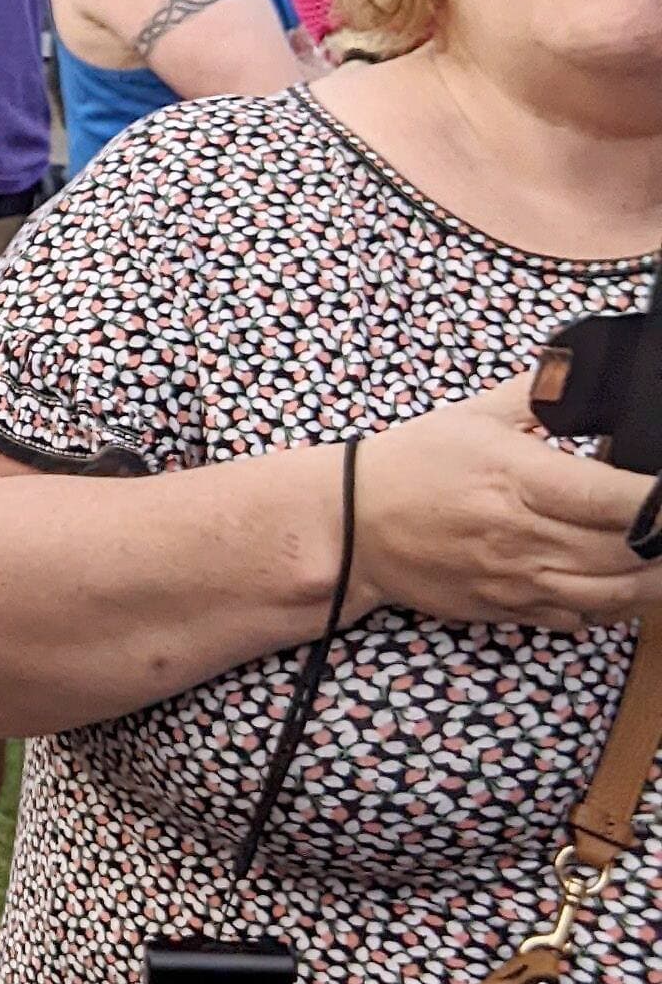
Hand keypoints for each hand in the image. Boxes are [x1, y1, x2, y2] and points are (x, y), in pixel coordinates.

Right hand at [351, 379, 661, 633]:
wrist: (352, 526)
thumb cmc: (414, 465)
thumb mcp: (476, 414)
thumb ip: (541, 389)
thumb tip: (586, 364)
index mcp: (519, 479)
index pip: (616, 498)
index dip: (661, 502)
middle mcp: (523, 535)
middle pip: (627, 552)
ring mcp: (517, 579)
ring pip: (615, 595)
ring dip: (655, 581)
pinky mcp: (508, 609)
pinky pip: (581, 618)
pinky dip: (616, 606)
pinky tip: (627, 582)